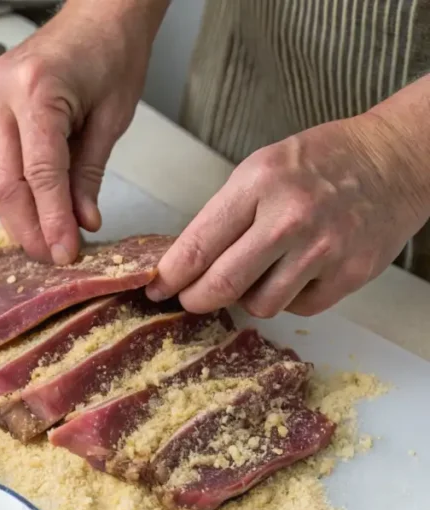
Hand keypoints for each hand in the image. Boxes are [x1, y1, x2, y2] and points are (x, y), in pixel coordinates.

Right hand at [0, 0, 167, 264]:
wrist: (100, 13)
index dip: (51, 219)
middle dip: (25, 225)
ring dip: (11, 214)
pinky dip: (5, 192)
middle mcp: (2, 92)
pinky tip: (23, 213)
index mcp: (37, 89)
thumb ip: (89, 174)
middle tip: (48, 257)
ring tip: (37, 242)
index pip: (39, 171)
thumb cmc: (113, 52)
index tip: (64, 252)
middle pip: (3, 178)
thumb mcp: (112, 118)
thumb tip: (81, 224)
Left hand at [145, 112, 429, 316]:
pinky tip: (294, 273)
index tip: (157, 288)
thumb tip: (185, 262)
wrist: (395, 159)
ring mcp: (324, 249)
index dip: (170, 276)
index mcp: (258, 185)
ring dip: (248, 298)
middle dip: (196, 299)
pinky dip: (289, 297)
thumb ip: (224, 214)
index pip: (198, 246)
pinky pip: (299, 307)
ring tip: (256, 275)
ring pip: (261, 304)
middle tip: (190, 298)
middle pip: (223, 285)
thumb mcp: (261, 169)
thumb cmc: (320, 162)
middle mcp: (290, 218)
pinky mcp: (351, 273)